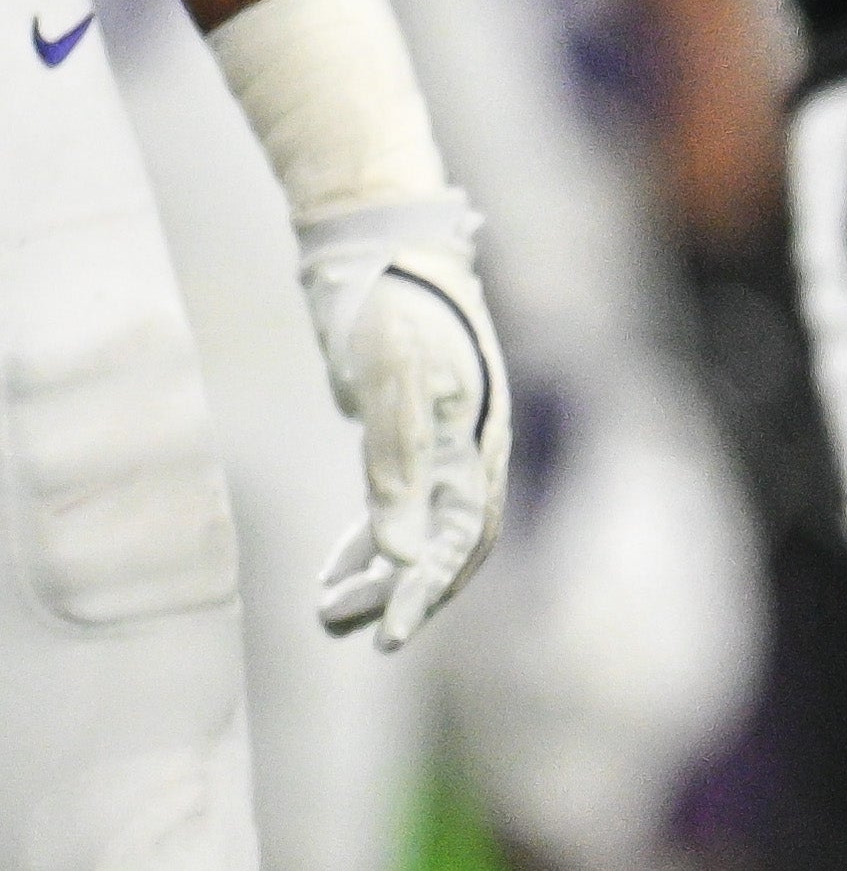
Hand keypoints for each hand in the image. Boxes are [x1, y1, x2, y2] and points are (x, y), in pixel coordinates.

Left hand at [295, 192, 511, 650]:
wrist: (383, 251)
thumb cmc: (395, 308)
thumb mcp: (393, 383)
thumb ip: (398, 465)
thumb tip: (396, 549)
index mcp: (478, 437)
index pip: (463, 534)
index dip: (428, 588)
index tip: (389, 634)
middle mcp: (467, 448)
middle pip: (447, 543)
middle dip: (402, 592)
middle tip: (344, 626)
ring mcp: (440, 443)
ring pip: (420, 531)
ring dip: (380, 575)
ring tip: (329, 611)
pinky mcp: (407, 436)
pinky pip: (398, 505)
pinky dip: (371, 542)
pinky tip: (339, 568)